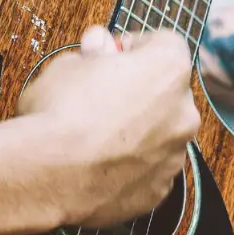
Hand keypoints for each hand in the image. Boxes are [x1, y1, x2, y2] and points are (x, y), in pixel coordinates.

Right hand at [16, 26, 199, 228]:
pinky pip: (148, 169)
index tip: (111, 56)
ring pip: (160, 133)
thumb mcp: (67, 64)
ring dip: (137, 129)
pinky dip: (130, 165)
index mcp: (168, 69)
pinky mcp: (159, 190)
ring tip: (95, 136)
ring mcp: (174, 155)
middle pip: (167, 92)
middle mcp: (183, 112)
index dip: (135, 47)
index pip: (165, 44)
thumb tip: (98, 45)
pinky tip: (98, 164)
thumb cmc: (59, 112)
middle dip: (139, 91)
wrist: (49, 175)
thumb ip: (93, 53)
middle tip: (101, 96)